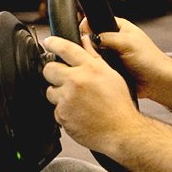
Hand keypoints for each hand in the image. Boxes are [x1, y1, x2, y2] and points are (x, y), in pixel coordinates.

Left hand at [42, 35, 146, 154]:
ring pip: (50, 91)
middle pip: (49, 69)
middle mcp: (76, 81)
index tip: (49, 42)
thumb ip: (94, 57)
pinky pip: (55, 109)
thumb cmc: (119, 105)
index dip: (54, 43)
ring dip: (59, 94)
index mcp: (90, 68)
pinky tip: (78, 112)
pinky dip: (63, 111)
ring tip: (76, 100)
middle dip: (54, 72)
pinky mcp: (62, 115)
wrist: (122, 131)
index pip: (65, 48)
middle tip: (64, 79)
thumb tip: (85, 41)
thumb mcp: (111, 75)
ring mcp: (67, 99)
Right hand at [80, 16, 171, 100]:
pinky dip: (97, 70)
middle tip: (95, 51)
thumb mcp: (127, 42)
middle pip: (92, 39)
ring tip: (102, 63)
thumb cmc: (150, 60)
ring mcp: (112, 55)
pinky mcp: (111, 69)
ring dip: (94, 59)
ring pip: (93, 54)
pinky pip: (97, 67)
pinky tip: (102, 71)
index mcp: (119, 28)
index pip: (97, 21)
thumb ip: (106, 36)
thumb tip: (88, 37)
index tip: (84, 34)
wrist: (157, 82)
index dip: (89, 27)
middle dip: (90, 45)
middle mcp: (114, 40)